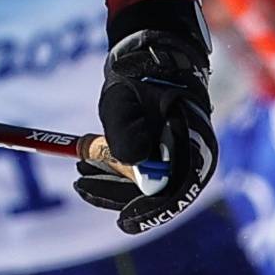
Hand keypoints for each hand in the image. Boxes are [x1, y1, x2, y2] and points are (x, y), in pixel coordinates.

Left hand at [74, 2, 222, 232]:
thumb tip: (131, 166)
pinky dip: (117, 173)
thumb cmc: (141, 74)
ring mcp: (182, 156)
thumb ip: (127, 132)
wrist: (154, 53)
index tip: (123, 221)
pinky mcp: (167, 154)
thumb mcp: (125, 100)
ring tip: (79, 172)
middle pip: (161, 193)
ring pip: (149, 185)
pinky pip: (144, 173)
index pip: (179, 191)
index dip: (151, 211)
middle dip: (119, 194)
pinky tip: (89, 165)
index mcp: (195, 143)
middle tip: (80, 185)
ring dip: (113, 183)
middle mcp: (195, 156)